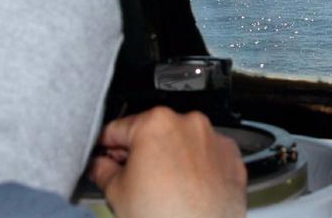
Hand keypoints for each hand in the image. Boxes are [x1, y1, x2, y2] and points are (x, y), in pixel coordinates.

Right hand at [89, 106, 246, 217]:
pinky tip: (187, 189)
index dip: (105, 145)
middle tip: (132, 178)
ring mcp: (214, 139)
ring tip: (163, 188)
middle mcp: (189, 123)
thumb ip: (102, 170)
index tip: (103, 155)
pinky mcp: (232, 157)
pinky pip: (207, 155)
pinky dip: (197, 167)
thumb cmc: (165, 216)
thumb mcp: (117, 192)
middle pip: (153, 132)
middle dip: (141, 152)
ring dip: (171, 158)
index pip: (118, 128)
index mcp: (156, 123)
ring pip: (183, 142)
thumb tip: (99, 165)